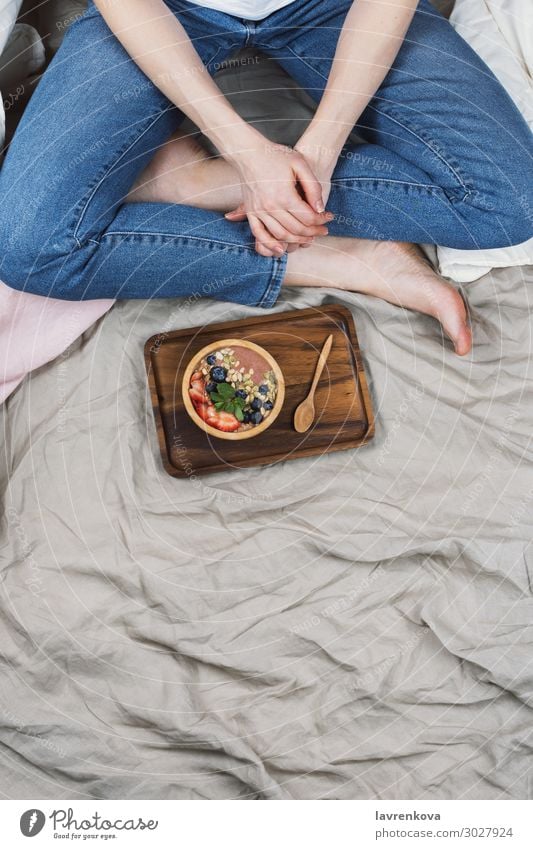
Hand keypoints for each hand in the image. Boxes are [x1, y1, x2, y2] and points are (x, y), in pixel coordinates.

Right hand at [225, 142, 333, 256]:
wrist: (248, 153)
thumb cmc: (276, 155)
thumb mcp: (300, 164)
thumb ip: (313, 186)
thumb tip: (320, 209)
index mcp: (284, 195)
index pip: (308, 217)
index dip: (322, 220)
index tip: (329, 217)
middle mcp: (271, 207)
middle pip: (297, 229)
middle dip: (313, 232)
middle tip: (323, 230)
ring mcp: (259, 211)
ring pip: (281, 235)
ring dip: (297, 240)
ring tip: (309, 238)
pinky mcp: (250, 213)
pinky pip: (259, 235)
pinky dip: (270, 245)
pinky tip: (281, 250)